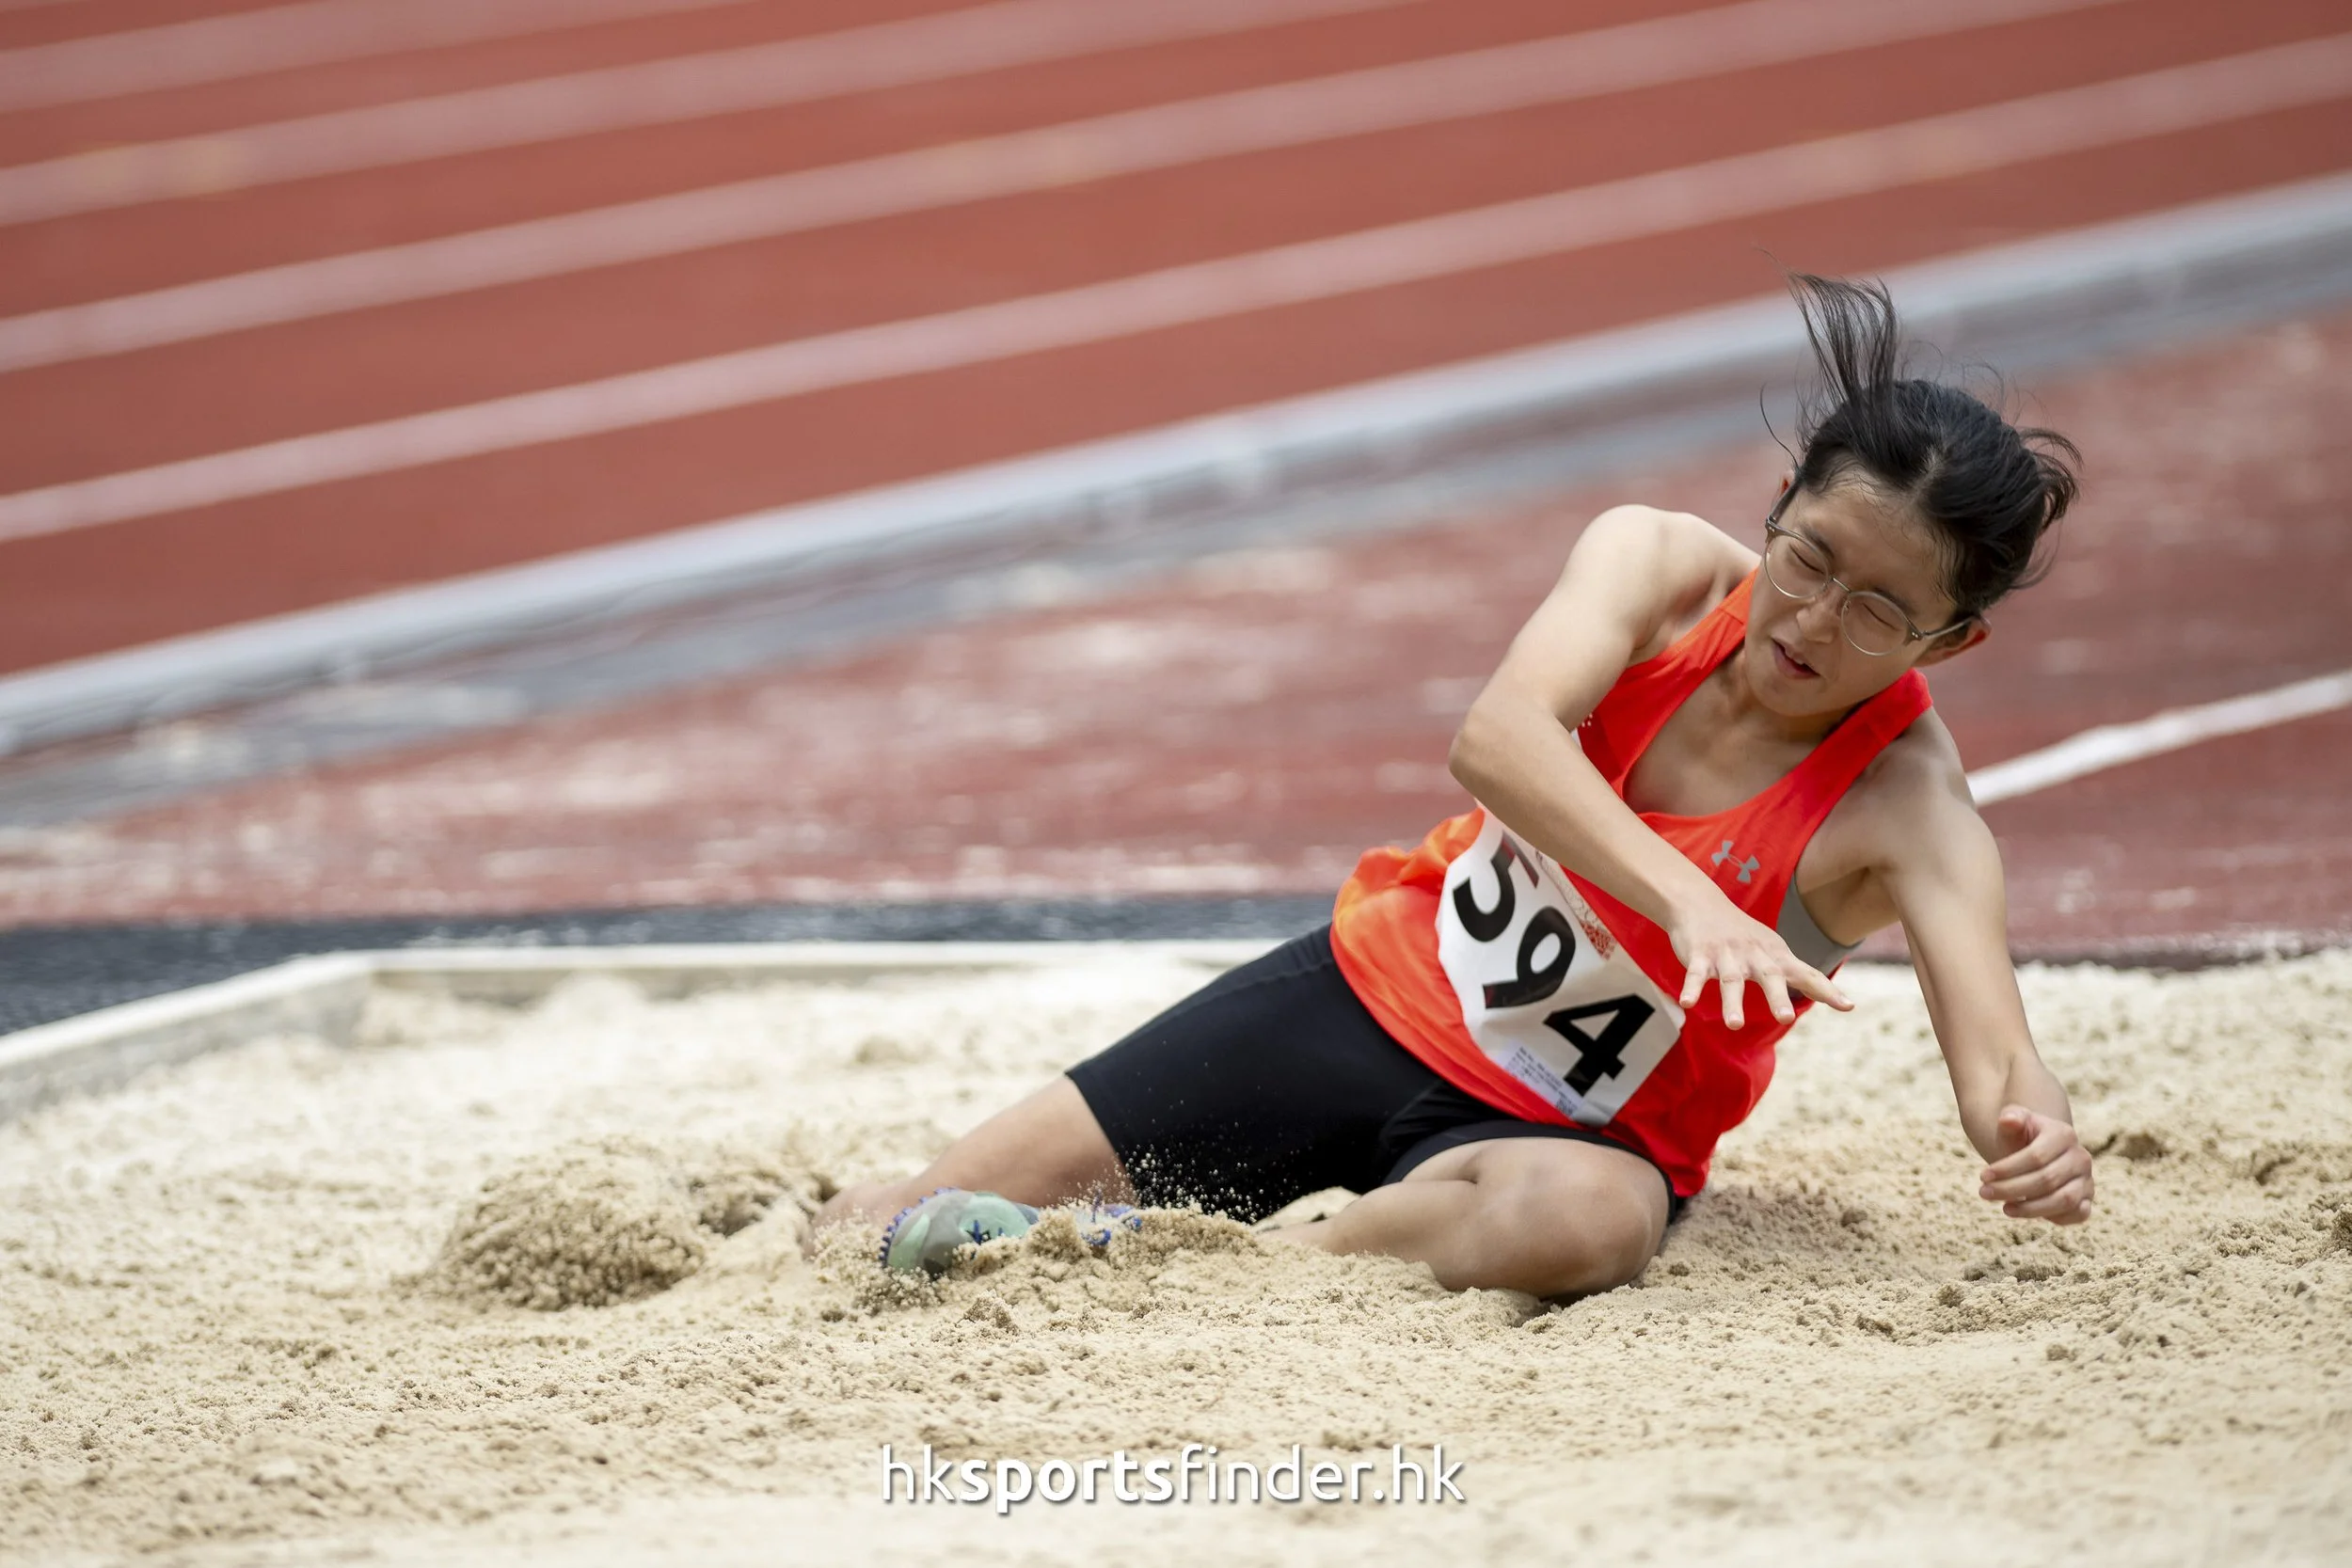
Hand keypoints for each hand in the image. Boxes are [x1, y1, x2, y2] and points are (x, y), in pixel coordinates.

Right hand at [1666, 895, 1852, 1029]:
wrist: (1699, 903)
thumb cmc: (1744, 935)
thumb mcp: (1775, 952)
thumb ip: (1804, 976)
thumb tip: (1844, 1001)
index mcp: (1775, 956)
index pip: (1806, 974)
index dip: (1826, 990)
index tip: (1848, 1006)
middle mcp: (1754, 955)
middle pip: (1769, 976)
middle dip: (1776, 997)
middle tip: (1785, 1019)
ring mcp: (1726, 955)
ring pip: (1731, 980)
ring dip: (1732, 1003)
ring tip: (1735, 1025)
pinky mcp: (1700, 955)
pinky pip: (1696, 974)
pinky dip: (1692, 988)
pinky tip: (1688, 1004)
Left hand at [1978, 1106, 2093, 1223]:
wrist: (2037, 1153)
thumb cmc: (2021, 1138)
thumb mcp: (2013, 1123)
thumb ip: (2010, 1119)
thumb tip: (2009, 1119)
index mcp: (2063, 1134)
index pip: (2036, 1156)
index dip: (2008, 1169)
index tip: (1983, 1176)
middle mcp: (2081, 1157)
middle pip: (2047, 1179)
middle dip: (2012, 1189)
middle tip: (1984, 1193)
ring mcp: (2087, 1179)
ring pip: (2063, 1200)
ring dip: (2031, 1209)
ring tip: (2004, 1208)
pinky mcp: (2088, 1199)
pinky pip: (2078, 1214)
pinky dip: (2054, 1217)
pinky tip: (2027, 1213)